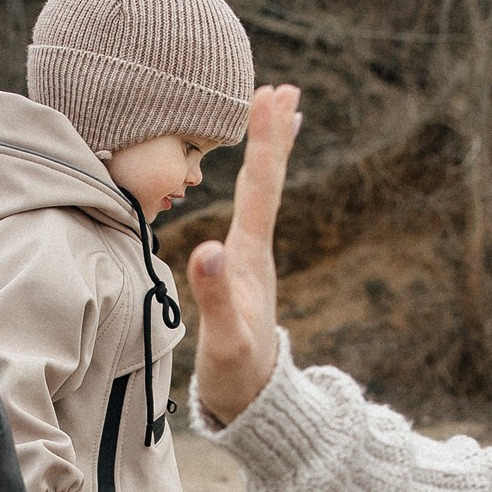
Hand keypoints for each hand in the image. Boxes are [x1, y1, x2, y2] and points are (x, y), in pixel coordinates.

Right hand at [185, 84, 300, 426]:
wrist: (254, 403)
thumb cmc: (237, 373)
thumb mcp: (224, 337)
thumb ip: (215, 295)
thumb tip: (207, 248)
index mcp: (252, 256)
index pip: (260, 188)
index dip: (265, 142)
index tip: (270, 95)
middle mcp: (258, 250)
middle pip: (270, 181)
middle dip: (275, 135)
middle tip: (284, 88)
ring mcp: (253, 260)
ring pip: (266, 193)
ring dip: (271, 152)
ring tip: (280, 112)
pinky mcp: (246, 271)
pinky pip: (255, 212)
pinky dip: (258, 183)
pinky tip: (256, 178)